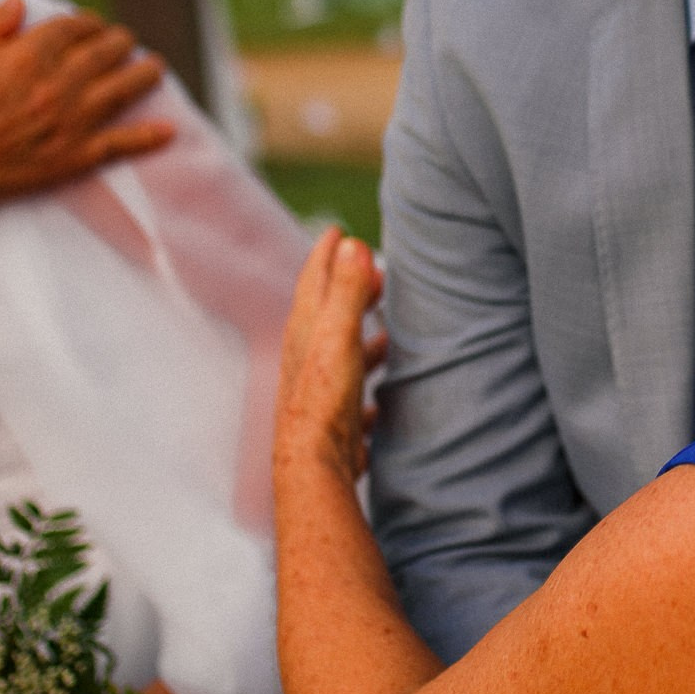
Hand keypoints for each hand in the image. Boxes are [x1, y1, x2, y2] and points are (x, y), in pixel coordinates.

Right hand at [0, 0, 173, 259]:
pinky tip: (170, 130)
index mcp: (28, 56)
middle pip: (107, 52)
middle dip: (120, 41)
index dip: (88, 21)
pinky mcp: (75, 157)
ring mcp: (70, 122)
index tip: (92, 24)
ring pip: (124, 90)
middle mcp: (57, 85)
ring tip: (156, 67)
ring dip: (146, 74)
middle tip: (125, 41)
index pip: (75, 26)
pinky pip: (122, 144)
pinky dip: (149, 137)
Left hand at [275, 228, 387, 486]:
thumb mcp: (339, 335)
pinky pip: (355, 395)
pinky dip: (369, 385)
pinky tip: (383, 398)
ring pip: (343, 354)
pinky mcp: (335, 420)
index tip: (338, 230)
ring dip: (363, 337)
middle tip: (376, 274)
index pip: (315, 280)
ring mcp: (320, 390)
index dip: (327, 253)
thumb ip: (347, 290)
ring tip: (388, 333)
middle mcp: (308, 358)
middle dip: (350, 292)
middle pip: (328, 315)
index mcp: (306, 331)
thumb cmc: (324, 397)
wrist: (314, 463)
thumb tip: (351, 243)